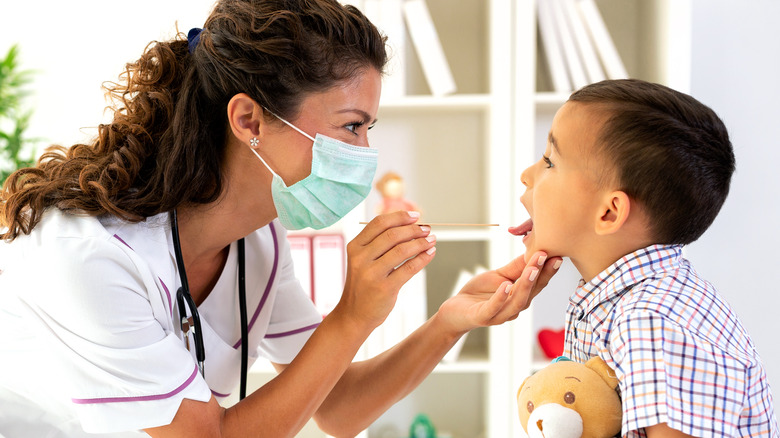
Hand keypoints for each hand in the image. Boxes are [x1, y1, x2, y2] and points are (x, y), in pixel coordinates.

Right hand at [335, 211, 435, 329]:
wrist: (354, 314)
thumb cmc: (363, 284)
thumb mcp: (362, 260)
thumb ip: (378, 243)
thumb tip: (409, 225)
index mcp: (355, 246)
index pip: (379, 223)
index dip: (400, 217)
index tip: (416, 216)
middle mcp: (361, 258)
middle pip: (392, 235)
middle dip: (414, 229)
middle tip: (427, 229)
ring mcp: (372, 273)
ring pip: (402, 250)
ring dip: (421, 243)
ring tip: (432, 240)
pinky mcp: (385, 288)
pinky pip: (409, 268)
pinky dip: (423, 258)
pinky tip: (430, 253)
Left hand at [437, 251, 561, 333]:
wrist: (456, 310)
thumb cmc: (480, 293)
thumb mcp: (499, 276)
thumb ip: (517, 267)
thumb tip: (536, 250)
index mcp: (520, 297)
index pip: (538, 283)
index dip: (549, 270)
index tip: (559, 255)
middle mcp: (514, 308)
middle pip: (532, 292)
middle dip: (542, 274)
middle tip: (551, 257)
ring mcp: (500, 314)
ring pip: (517, 301)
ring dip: (526, 285)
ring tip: (532, 269)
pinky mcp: (483, 317)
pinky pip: (494, 308)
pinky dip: (500, 297)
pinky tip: (506, 286)